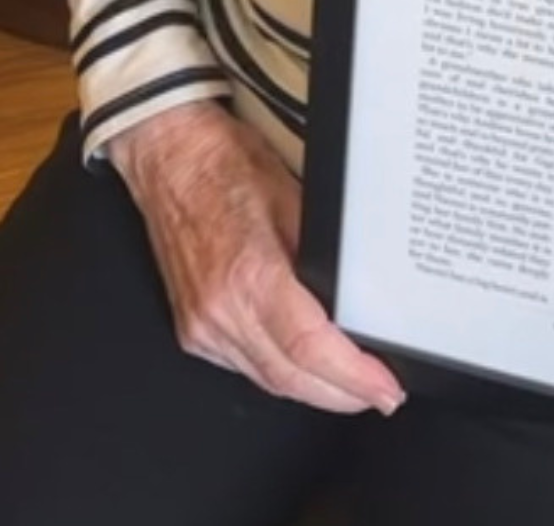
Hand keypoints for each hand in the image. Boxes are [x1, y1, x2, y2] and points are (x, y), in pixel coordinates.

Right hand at [108, 101, 405, 414]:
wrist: (169, 158)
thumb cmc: (225, 164)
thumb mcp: (294, 197)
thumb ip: (322, 254)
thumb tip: (360, 295)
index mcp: (249, 273)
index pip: (309, 347)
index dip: (352, 376)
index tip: (384, 387)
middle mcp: (220, 309)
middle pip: (291, 378)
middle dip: (342, 395)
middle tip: (380, 393)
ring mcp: (202, 326)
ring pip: (267, 381)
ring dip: (313, 391)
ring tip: (353, 386)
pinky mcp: (192, 330)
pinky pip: (244, 368)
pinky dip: (280, 373)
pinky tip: (305, 367)